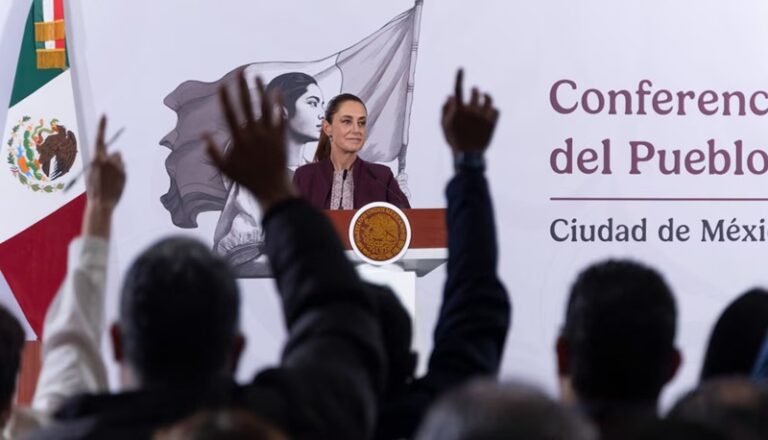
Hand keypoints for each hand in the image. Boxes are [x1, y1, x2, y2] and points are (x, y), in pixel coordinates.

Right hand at [83, 115, 125, 237]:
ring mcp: (117, 166)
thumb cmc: (94, 188)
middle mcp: (107, 160)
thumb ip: (102, 160)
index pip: (99, 138)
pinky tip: (114, 182)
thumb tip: (116, 153)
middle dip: (112, 157)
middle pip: (114, 152)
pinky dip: (120, 172)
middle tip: (107, 170)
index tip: (104, 114)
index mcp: (95, 158)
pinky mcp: (124, 173)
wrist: (101, 203)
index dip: (101, 126)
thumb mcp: (93, 171)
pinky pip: (123, 167)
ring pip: (119, 159)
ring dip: (116, 165)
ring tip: (110, 178)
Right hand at [205, 70, 295, 212]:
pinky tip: (276, 91)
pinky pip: (279, 117)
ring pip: (264, 108)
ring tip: (257, 76)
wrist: (272, 188)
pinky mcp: (280, 137)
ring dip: (260, 90)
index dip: (225, 99)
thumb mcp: (224, 168)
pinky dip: (278, 104)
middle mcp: (253, 134)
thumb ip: (213, 151)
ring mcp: (268, 135)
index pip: (230, 114)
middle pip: (246, 105)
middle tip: (240, 71)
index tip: (222, 84)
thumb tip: (202, 135)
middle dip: (242, 87)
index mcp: (238, 140)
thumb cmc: (246, 179)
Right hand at [441, 69, 498, 153]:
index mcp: (459, 111)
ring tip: (485, 97)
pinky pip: (495, 110)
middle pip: (475, 92)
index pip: (458, 89)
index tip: (461, 68)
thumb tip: (450, 96)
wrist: (468, 155)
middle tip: (475, 91)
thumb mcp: (444, 126)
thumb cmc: (454, 140)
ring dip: (486, 97)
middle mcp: (472, 111)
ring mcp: (483, 117)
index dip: (459, 77)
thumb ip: (445, 110)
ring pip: (488, 99)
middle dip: (474, 90)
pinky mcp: (492, 123)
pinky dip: (492, 110)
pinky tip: (490, 112)